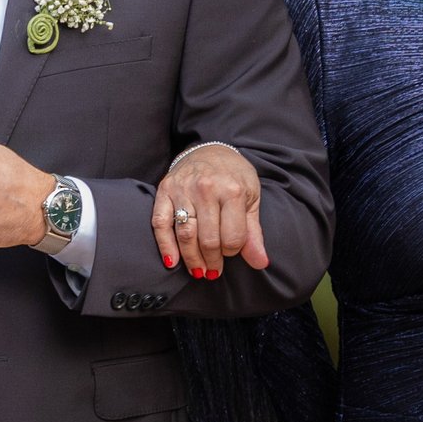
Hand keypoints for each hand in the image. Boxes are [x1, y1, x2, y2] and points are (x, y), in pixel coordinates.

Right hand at [151, 143, 265, 278]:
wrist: (211, 149)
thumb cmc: (234, 177)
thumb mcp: (251, 200)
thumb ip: (254, 233)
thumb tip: (261, 263)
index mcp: (232, 191)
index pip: (232, 237)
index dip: (232, 252)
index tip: (231, 253)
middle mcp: (206, 189)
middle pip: (208, 239)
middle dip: (212, 261)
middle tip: (213, 271)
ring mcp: (183, 189)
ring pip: (185, 234)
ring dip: (191, 259)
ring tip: (198, 272)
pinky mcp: (165, 190)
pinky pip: (161, 223)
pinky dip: (165, 245)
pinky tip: (172, 261)